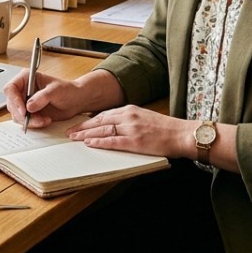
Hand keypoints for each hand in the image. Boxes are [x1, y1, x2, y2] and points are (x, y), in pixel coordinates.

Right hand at [3, 68, 123, 129]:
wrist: (76, 101)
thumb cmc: (68, 90)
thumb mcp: (55, 90)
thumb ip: (42, 97)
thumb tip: (29, 106)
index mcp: (26, 78)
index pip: (11, 88)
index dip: (14, 100)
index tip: (23, 111)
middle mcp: (23, 90)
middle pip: (12, 104)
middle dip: (22, 115)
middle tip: (35, 120)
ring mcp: (25, 102)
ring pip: (17, 115)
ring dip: (30, 121)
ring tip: (44, 120)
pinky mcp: (30, 112)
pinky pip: (25, 121)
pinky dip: (34, 124)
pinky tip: (45, 120)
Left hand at [66, 106, 190, 157]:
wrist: (181, 134)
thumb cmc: (166, 128)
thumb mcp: (145, 117)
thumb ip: (129, 119)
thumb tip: (115, 126)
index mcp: (130, 109)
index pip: (104, 114)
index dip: (89, 120)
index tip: (78, 124)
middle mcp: (128, 116)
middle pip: (99, 121)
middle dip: (83, 127)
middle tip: (69, 132)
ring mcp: (131, 128)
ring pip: (103, 130)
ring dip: (86, 134)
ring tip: (74, 138)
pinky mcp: (135, 141)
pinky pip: (113, 141)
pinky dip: (99, 142)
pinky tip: (90, 144)